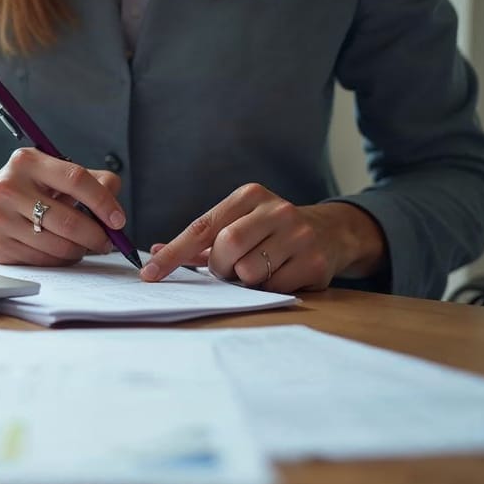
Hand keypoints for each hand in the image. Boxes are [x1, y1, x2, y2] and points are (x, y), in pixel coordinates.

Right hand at [0, 148, 124, 265]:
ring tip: (85, 245)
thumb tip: (114, 197)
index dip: (103, 201)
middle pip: (68, 220)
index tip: (117, 219)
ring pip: (58, 245)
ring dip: (81, 250)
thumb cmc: (24, 188)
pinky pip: (44, 260)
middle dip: (97, 235)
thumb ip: (88, 178)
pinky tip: (62, 251)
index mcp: (26, 162)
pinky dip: (61, 259)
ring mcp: (0, 219)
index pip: (75, 179)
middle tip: (108, 241)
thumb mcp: (50, 172)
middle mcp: (8, 188)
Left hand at [139, 183, 386, 292]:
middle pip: (226, 247)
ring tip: (259, 269)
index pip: (202, 227)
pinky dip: (268, 288)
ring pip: (248, 271)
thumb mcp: (238, 223)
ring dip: (244, 279)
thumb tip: (157, 251)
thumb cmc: (271, 231)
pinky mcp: (315, 261)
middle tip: (229, 268)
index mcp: (249, 196)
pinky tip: (281, 274)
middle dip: (220, 266)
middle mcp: (276, 210)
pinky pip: (273, 287)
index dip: (174, 253)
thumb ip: (199, 240)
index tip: (150, 272)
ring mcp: (298, 235)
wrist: (333, 232)